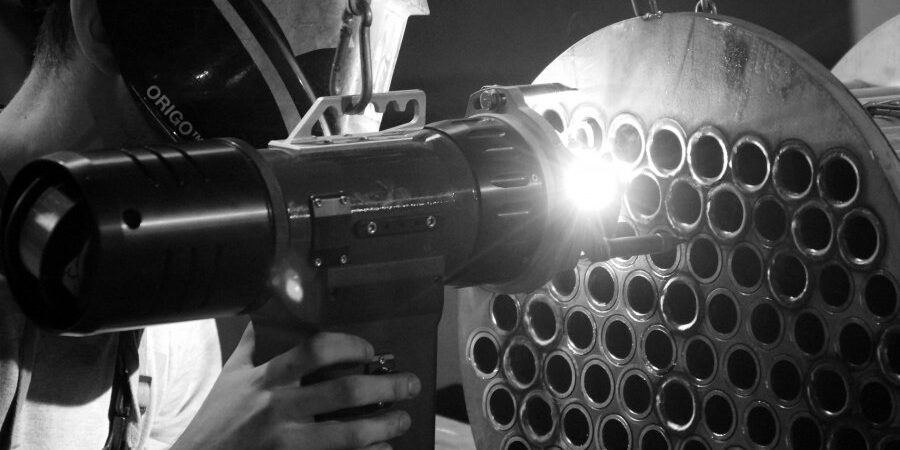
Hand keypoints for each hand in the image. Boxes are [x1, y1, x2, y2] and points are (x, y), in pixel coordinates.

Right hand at [171, 323, 420, 449]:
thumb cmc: (215, 421)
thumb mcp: (231, 377)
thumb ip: (254, 346)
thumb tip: (268, 313)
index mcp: (266, 380)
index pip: (315, 350)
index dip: (350, 345)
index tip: (369, 350)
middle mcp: (278, 409)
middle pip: (344, 393)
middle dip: (385, 387)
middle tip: (407, 384)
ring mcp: (286, 443)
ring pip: (347, 434)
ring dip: (383, 426)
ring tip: (401, 419)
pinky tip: (381, 449)